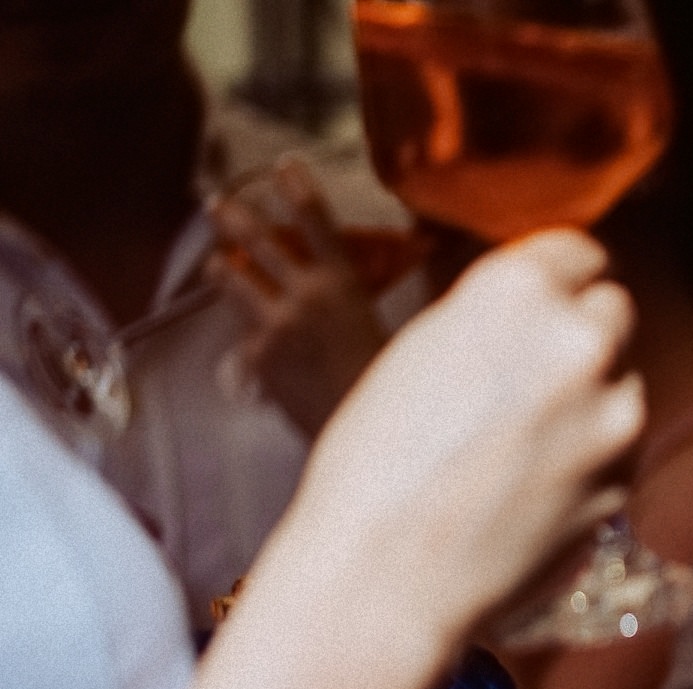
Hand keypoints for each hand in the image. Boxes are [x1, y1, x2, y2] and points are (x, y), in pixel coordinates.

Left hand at [208, 157, 391, 437]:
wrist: (374, 435)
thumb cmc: (392, 386)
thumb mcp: (392, 332)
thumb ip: (364, 304)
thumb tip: (368, 292)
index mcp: (346, 285)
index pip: (318, 223)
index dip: (299, 189)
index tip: (284, 165)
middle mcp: (307, 296)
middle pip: (258, 239)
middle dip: (234, 215)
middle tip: (219, 202)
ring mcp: (277, 325)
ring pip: (232, 279)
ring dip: (223, 267)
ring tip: (216, 263)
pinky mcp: (258, 357)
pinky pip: (243, 335)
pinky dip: (248, 334)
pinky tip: (254, 343)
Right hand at [265, 228, 642, 647]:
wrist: (384, 576)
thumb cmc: (375, 462)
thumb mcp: (423, 349)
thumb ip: (495, 320)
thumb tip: (543, 311)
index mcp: (518, 289)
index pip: (579, 252)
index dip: (561, 278)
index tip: (553, 297)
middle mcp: (580, 340)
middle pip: (615, 310)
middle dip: (583, 334)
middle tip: (536, 374)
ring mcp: (614, 416)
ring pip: (626, 385)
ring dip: (593, 401)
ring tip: (523, 444)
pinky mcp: (624, 482)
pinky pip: (621, 452)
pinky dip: (593, 461)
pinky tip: (533, 488)